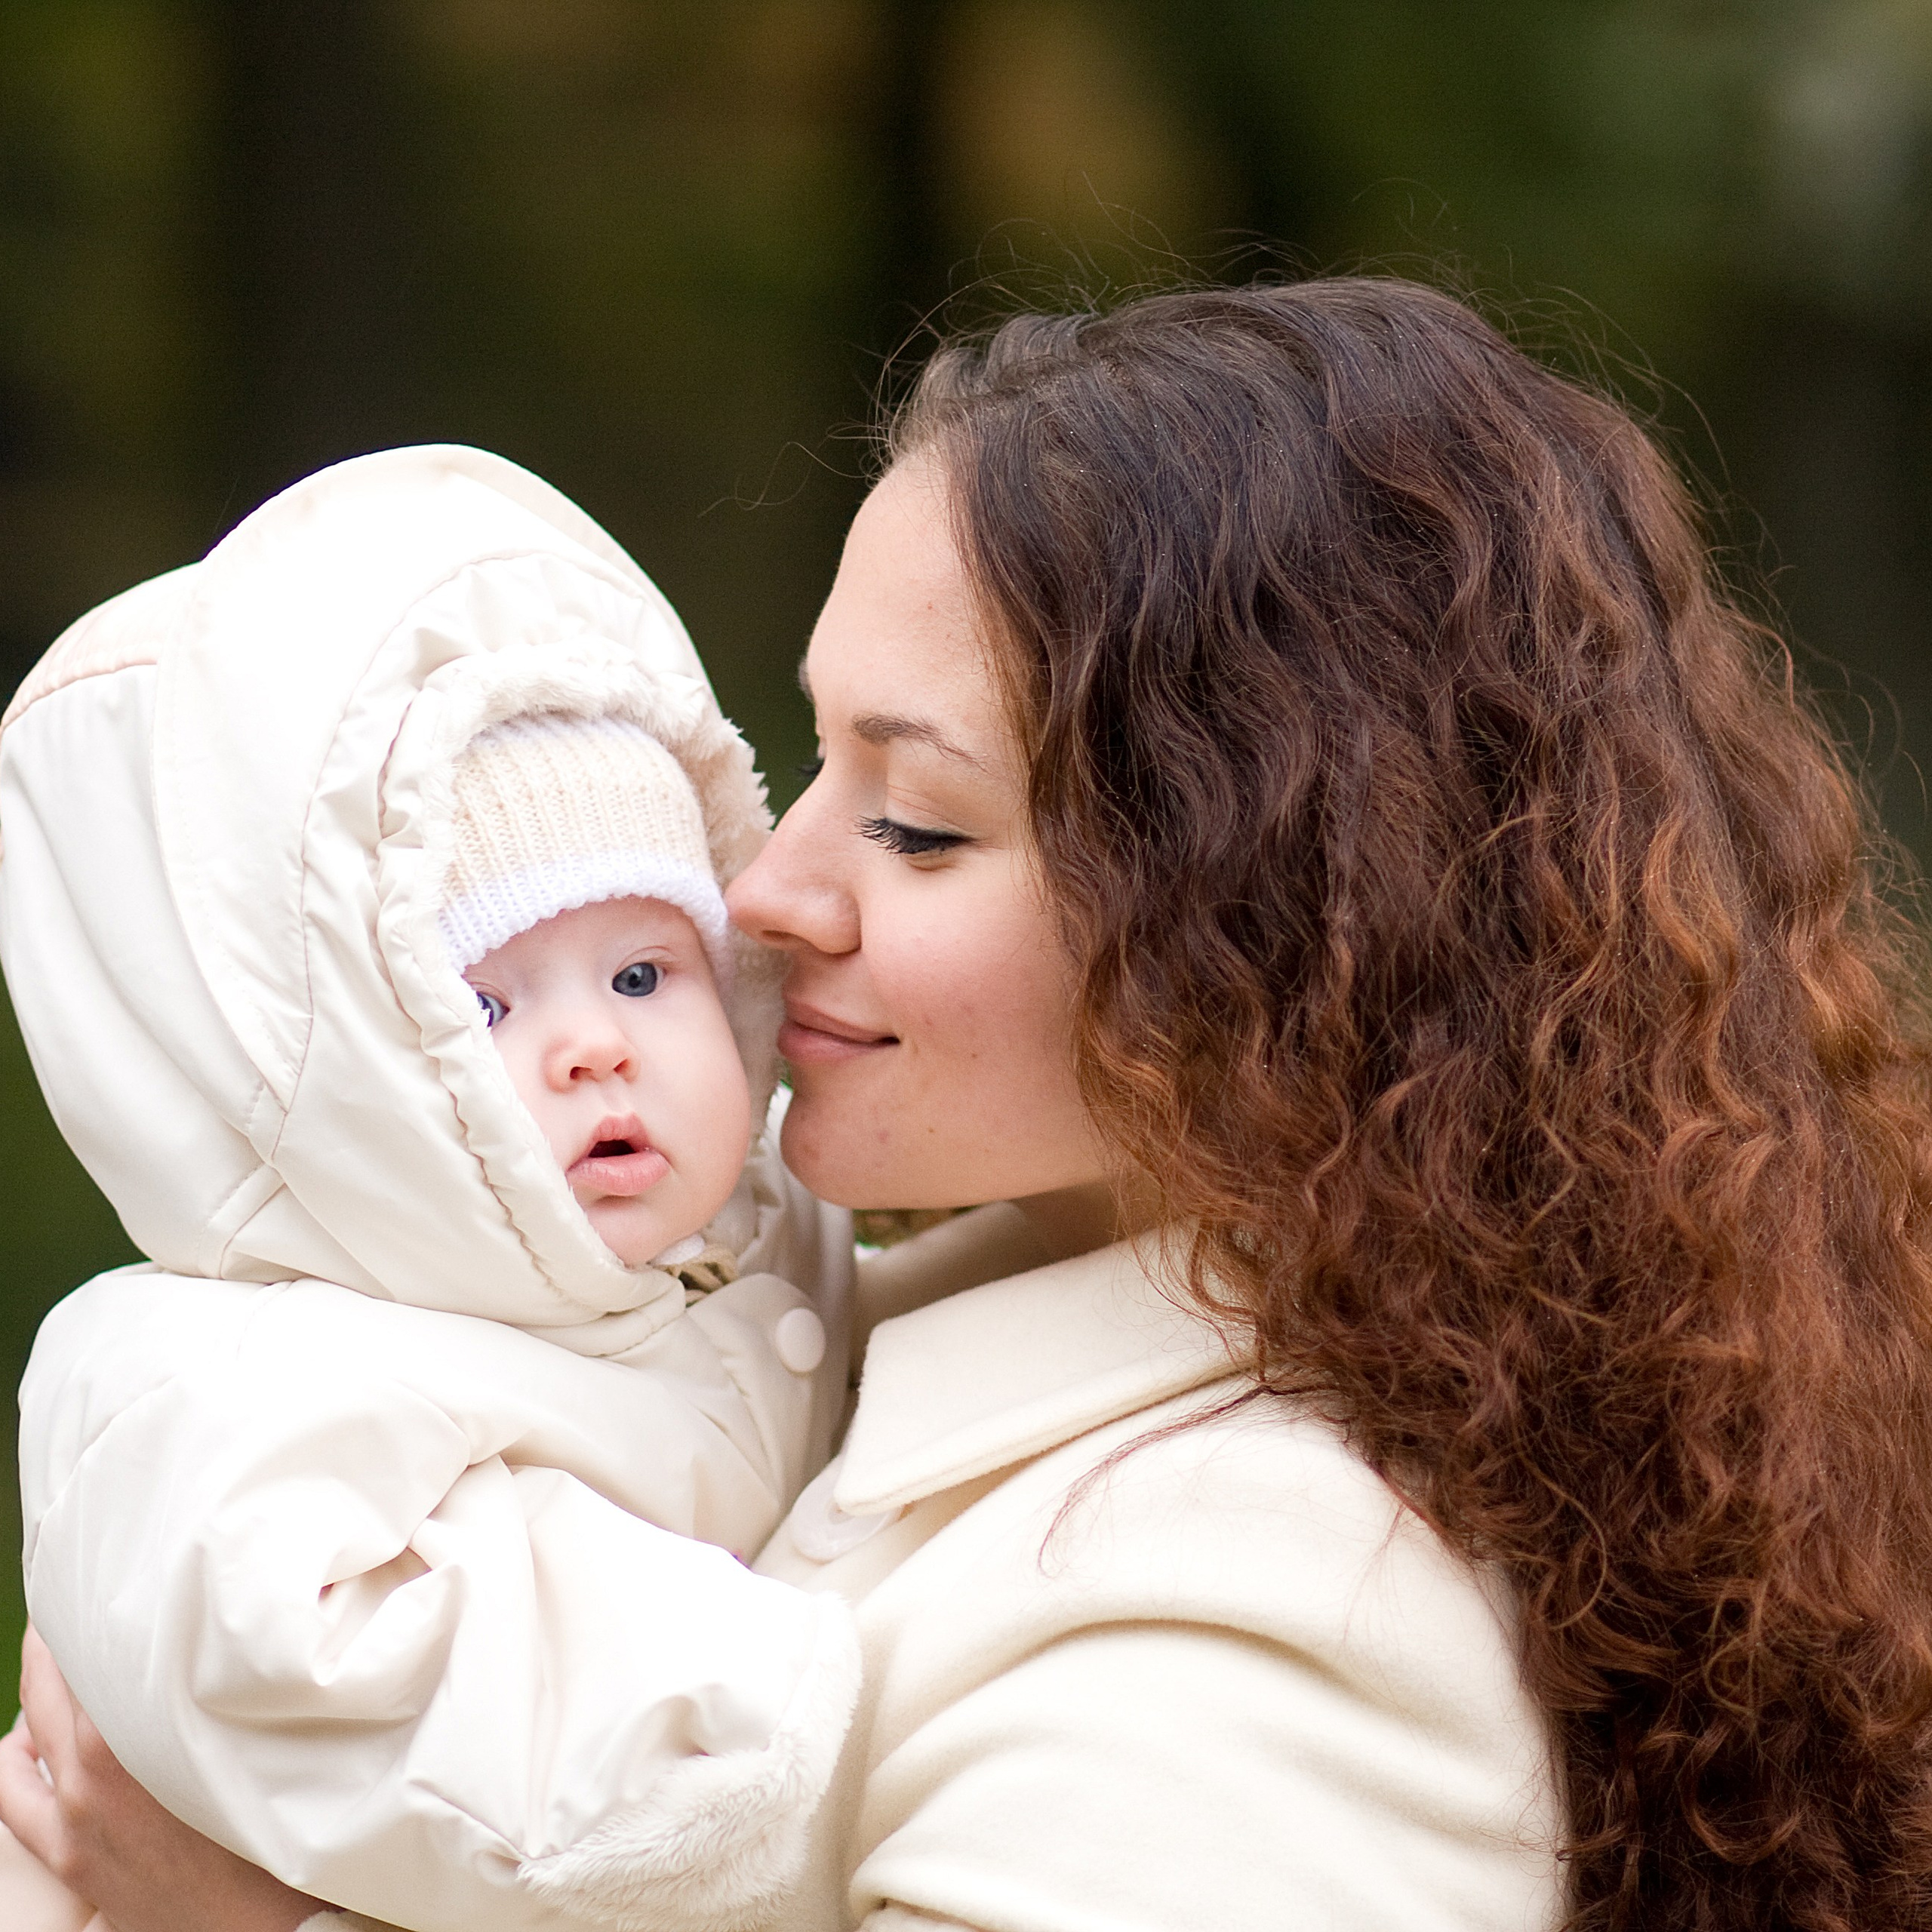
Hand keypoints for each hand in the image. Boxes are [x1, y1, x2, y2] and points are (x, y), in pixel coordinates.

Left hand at [0, 1626, 317, 1931]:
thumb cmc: (280, 1836)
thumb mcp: (264, 1748)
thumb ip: (234, 1692)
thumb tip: (230, 1635)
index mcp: (135, 1742)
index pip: (96, 1653)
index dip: (102, 1607)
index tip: (120, 1574)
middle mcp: (91, 1776)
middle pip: (53, 1684)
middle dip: (65, 1639)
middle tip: (89, 1601)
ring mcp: (73, 1822)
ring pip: (26, 1735)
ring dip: (41, 1693)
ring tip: (64, 1662)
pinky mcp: (71, 1859)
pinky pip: (13, 1795)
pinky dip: (17, 1757)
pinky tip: (33, 1741)